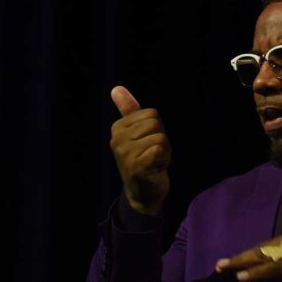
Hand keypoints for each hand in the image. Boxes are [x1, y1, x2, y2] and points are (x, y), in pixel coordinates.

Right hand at [109, 85, 170, 214]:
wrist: (143, 193)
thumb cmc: (143, 160)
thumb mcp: (136, 133)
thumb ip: (128, 110)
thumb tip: (116, 88)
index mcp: (118, 128)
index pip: (152, 113)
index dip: (157, 129)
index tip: (148, 144)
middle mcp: (117, 139)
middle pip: (156, 123)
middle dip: (162, 139)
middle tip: (152, 154)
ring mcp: (125, 153)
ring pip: (160, 137)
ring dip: (164, 151)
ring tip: (154, 161)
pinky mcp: (137, 166)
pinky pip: (160, 149)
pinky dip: (164, 159)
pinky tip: (156, 169)